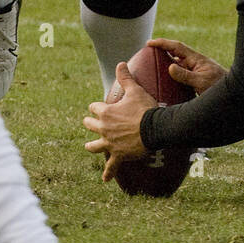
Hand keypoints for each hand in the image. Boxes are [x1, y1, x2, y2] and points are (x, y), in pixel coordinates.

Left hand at [83, 62, 155, 181]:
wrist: (154, 129)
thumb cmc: (144, 109)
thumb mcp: (135, 90)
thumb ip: (126, 77)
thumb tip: (120, 62)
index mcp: (106, 112)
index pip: (94, 108)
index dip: (95, 107)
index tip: (96, 107)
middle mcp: (104, 128)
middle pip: (90, 125)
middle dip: (90, 123)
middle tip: (90, 123)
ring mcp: (110, 143)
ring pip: (94, 146)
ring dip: (91, 145)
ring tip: (89, 146)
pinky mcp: (118, 155)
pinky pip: (111, 166)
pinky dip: (108, 173)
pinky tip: (105, 179)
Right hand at [149, 37, 226, 94]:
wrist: (236, 94)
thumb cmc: (220, 87)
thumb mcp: (201, 82)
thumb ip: (185, 75)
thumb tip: (170, 67)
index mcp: (196, 59)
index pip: (176, 47)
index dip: (162, 43)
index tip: (149, 43)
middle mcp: (195, 62)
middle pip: (176, 53)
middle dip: (162, 50)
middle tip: (147, 51)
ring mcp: (197, 70)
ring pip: (178, 64)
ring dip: (167, 62)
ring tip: (153, 66)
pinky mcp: (198, 79)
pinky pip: (182, 74)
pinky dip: (173, 75)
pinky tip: (167, 83)